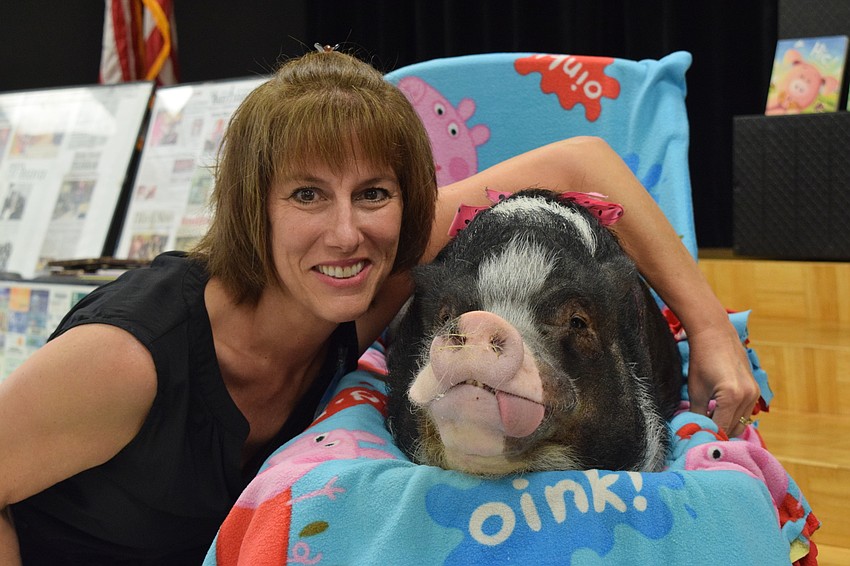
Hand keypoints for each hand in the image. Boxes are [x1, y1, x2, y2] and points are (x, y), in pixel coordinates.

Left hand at [685, 322, 760, 436]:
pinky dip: (733, 416)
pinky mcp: (756, 390)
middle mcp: (748, 396)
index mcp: (731, 397)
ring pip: (741, 422)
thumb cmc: (702, 360)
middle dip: (718, 432)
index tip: (697, 439)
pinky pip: (746, 411)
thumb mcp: (695, 390)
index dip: (708, 435)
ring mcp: (755, 393)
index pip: (721, 428)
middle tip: (702, 433)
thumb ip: (697, 414)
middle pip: (733, 428)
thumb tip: (696, 430)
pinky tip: (718, 412)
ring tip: (709, 422)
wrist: (715, 335)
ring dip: (726, 425)